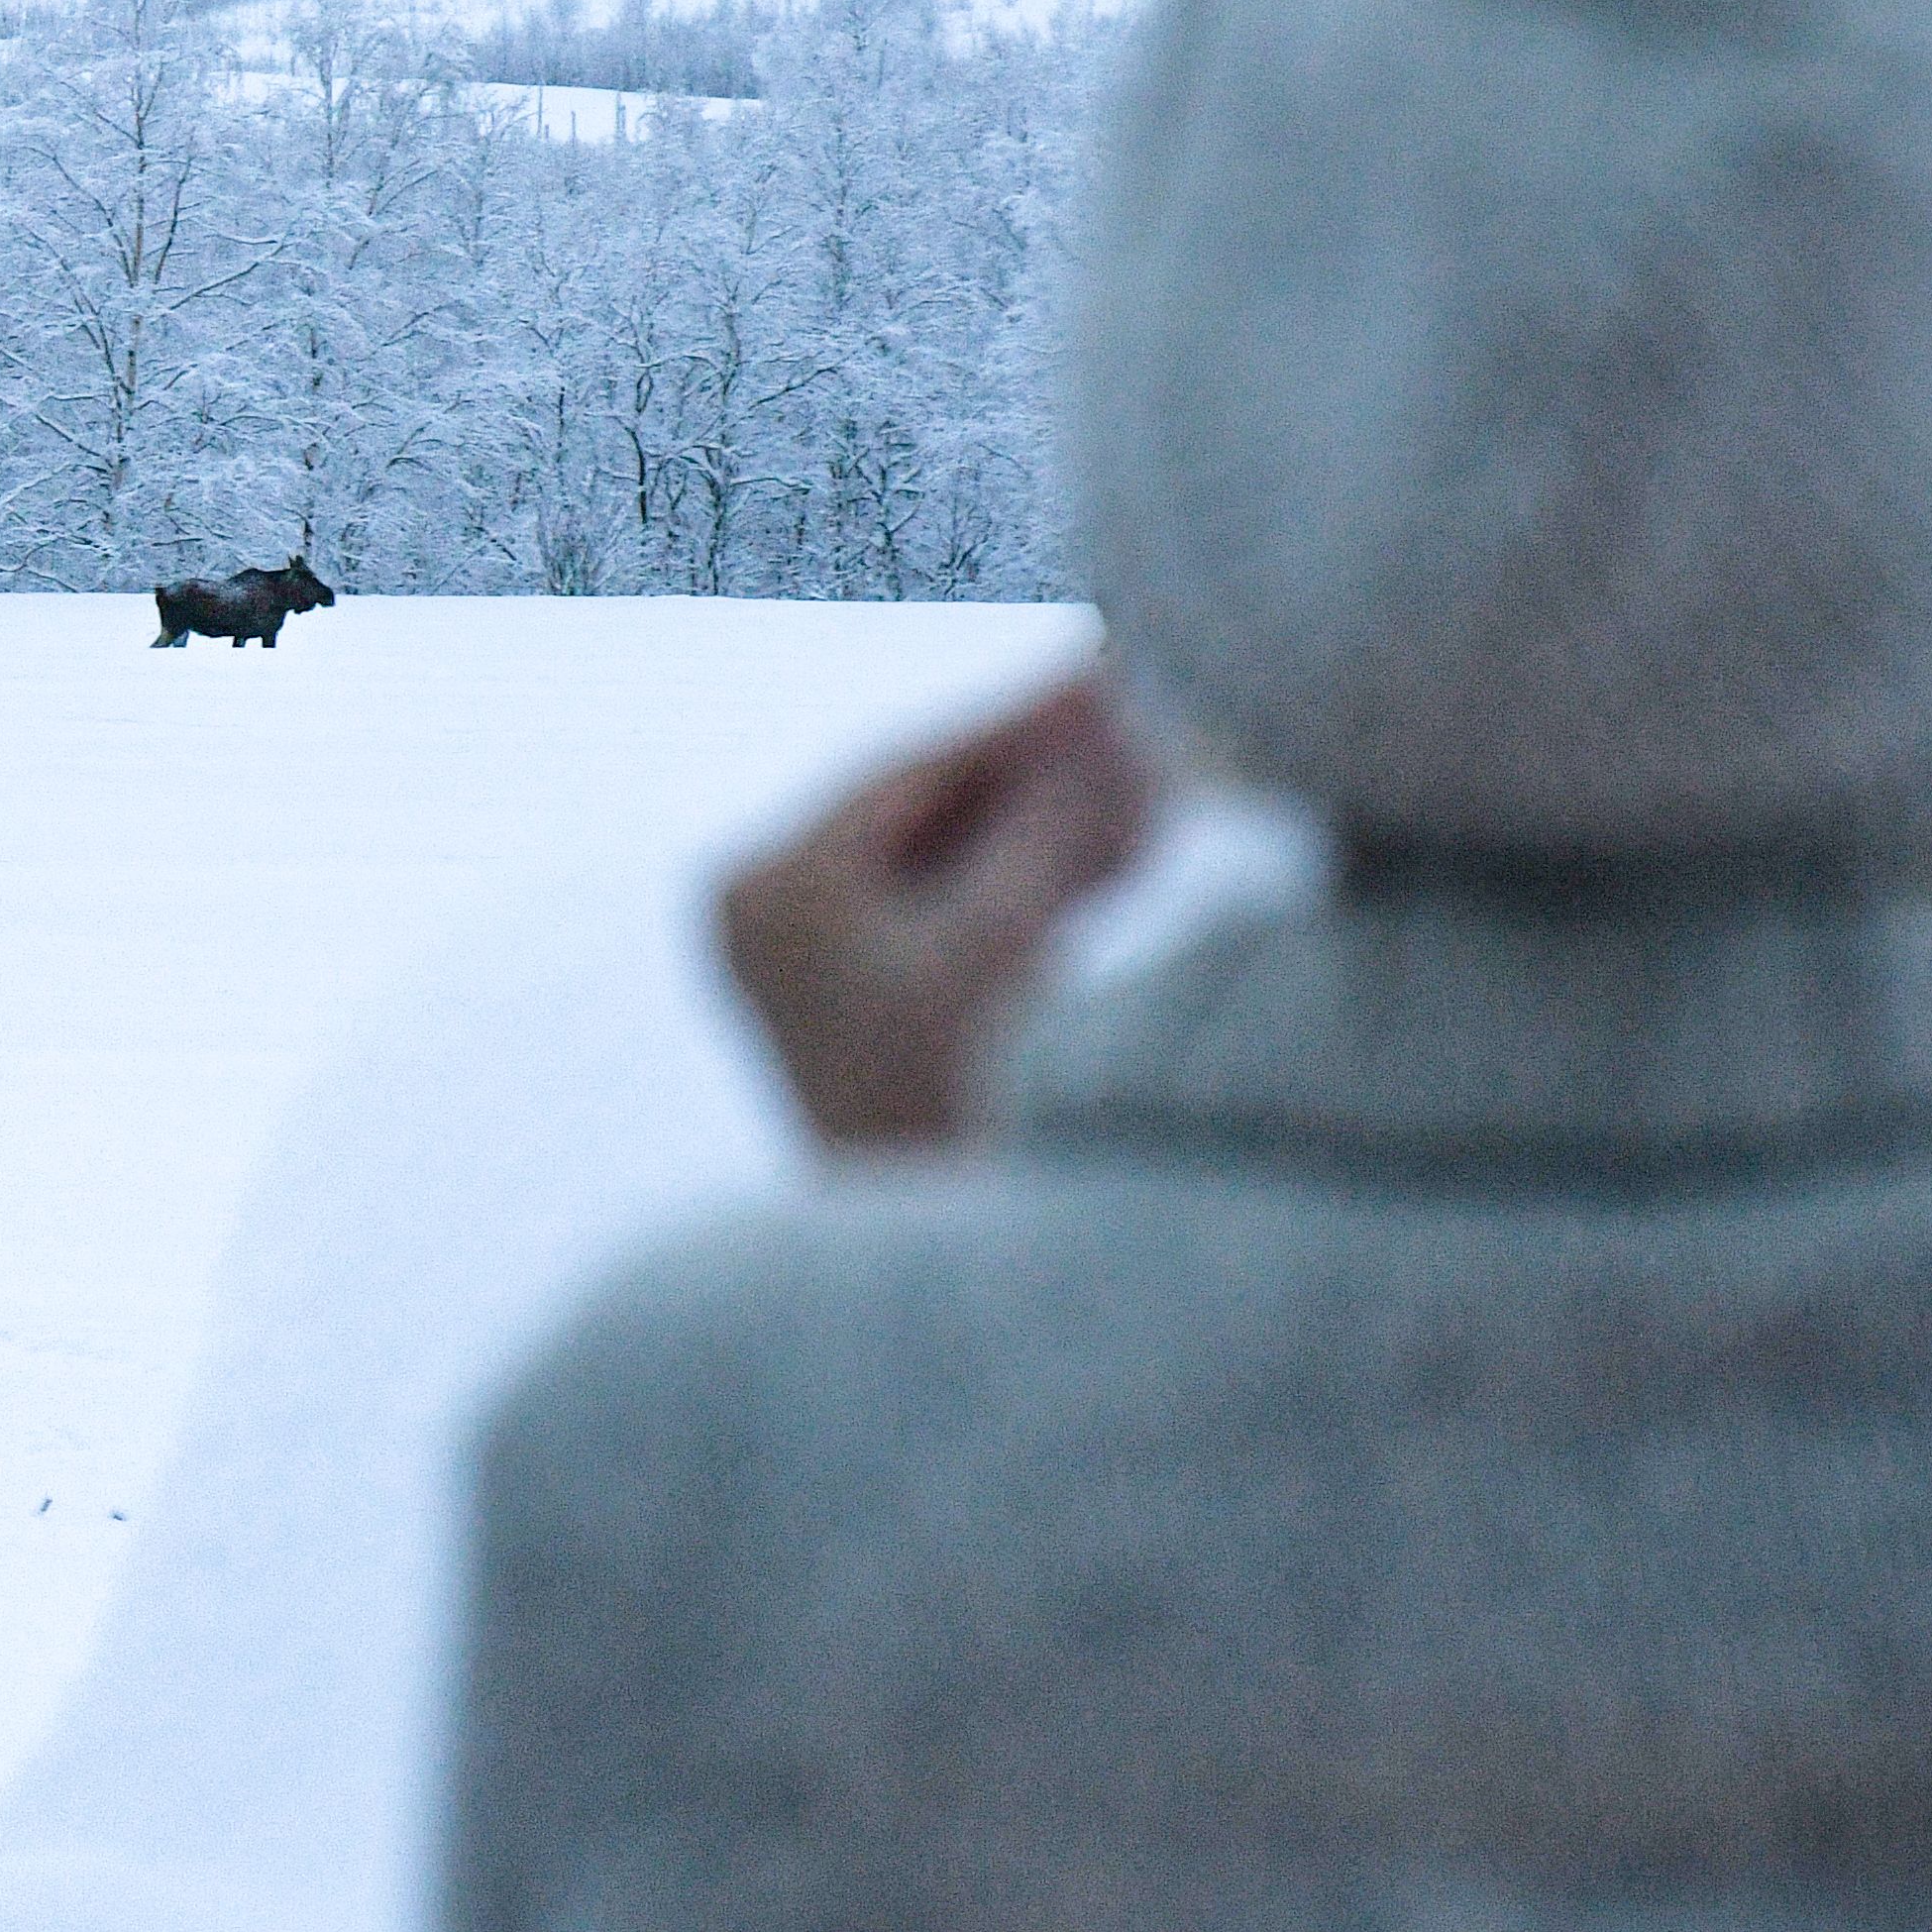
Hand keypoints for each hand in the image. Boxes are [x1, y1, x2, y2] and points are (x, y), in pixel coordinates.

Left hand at [717, 668, 1156, 1154]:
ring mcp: (812, 959)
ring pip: (959, 859)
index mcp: (768, 890)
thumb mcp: (1003, 943)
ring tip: (1163, 783)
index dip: (1020, 715)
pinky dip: (1039, 884)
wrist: (926, 1268)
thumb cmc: (947, 1110)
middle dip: (1051, 771)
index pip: (910, 768)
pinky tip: (1129, 850)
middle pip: (935, 808)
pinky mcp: (865, 1000)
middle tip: (1149, 711)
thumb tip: (1105, 696)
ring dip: (1059, 825)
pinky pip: (960, 912)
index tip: (1108, 663)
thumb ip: (1047, 818)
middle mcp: (768, 913)